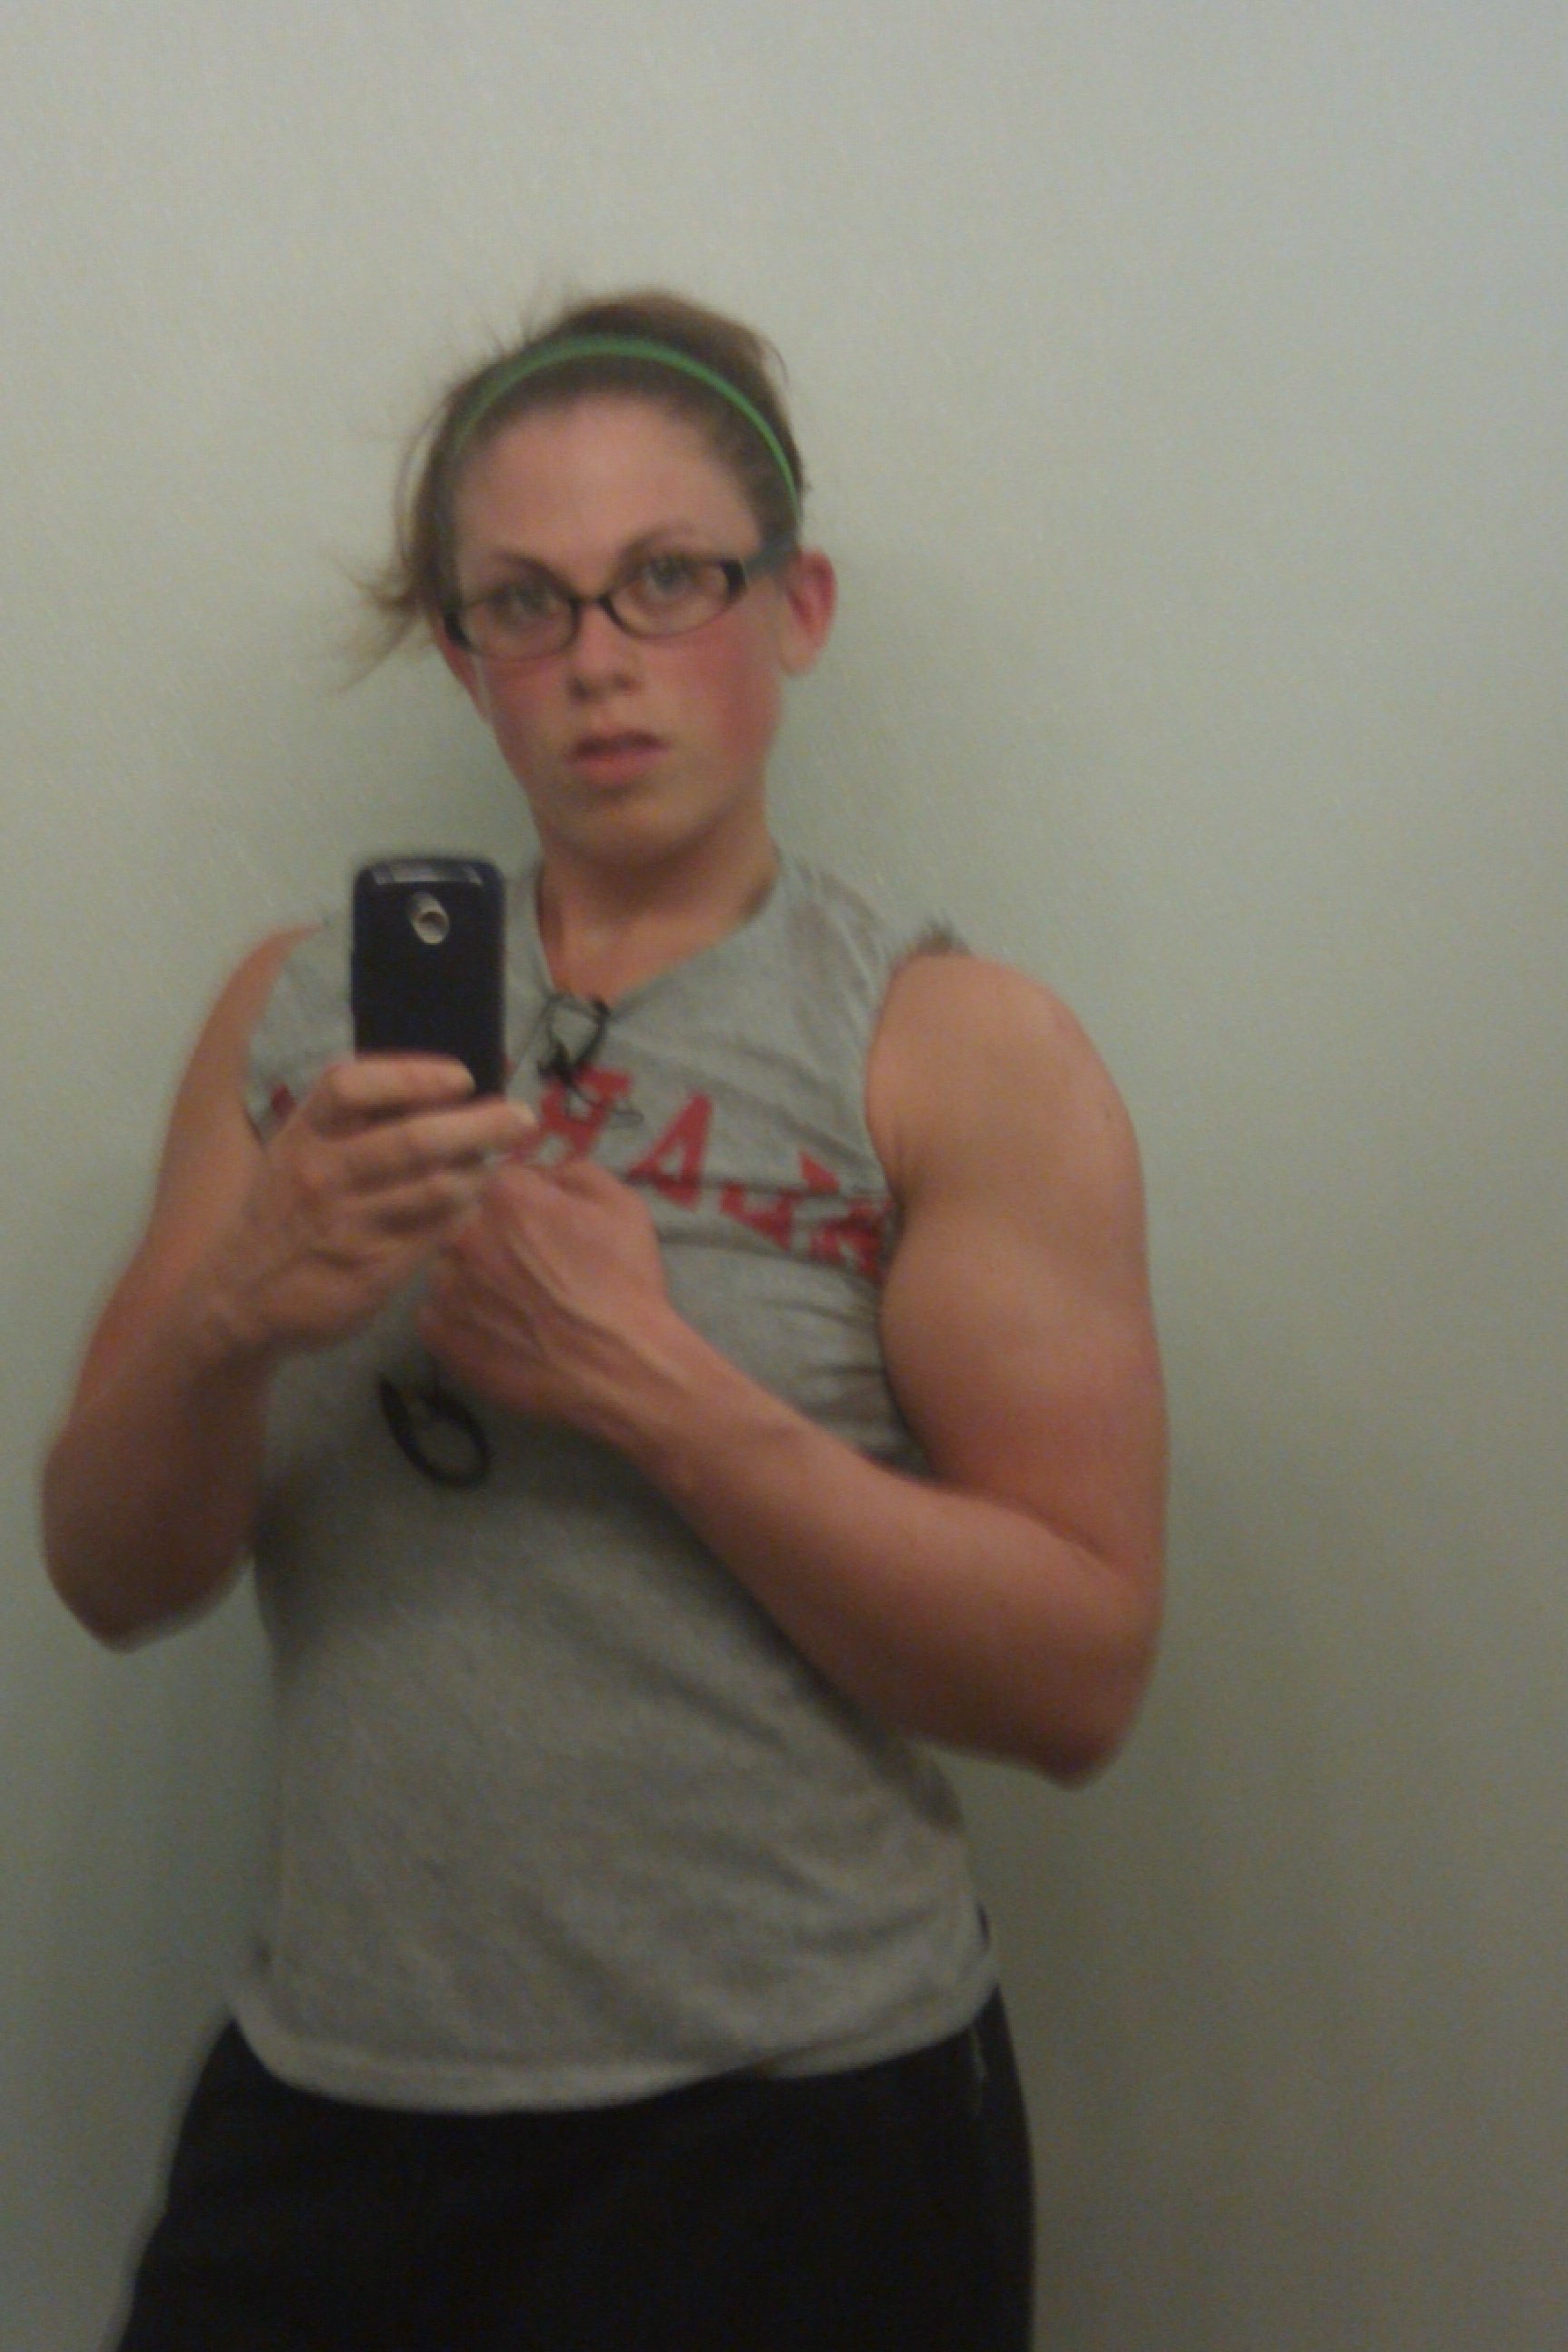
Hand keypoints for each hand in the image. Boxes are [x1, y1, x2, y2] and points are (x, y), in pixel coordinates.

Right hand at [204, 1058, 535, 1360]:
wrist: (238, 1299)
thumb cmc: (283, 1213)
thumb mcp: (295, 1154)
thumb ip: (348, 1124)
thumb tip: (436, 1090)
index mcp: (302, 1136)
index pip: (351, 1086)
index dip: (412, 1074)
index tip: (461, 1076)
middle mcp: (322, 1175)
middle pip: (412, 1138)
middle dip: (480, 1123)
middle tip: (522, 1116)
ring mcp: (347, 1225)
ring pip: (434, 1188)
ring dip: (479, 1171)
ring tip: (499, 1161)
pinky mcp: (371, 1270)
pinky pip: (435, 1233)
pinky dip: (463, 1213)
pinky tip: (473, 1203)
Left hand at [418, 1157, 673, 1430]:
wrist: (619, 1366)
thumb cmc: (626, 1282)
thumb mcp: (621, 1205)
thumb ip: (573, 1171)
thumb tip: (540, 1172)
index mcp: (504, 1195)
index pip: (498, 1180)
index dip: (523, 1201)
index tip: (542, 1224)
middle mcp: (462, 1233)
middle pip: (464, 1221)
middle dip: (492, 1237)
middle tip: (527, 1268)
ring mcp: (444, 1286)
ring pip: (446, 1267)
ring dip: (470, 1277)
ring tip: (511, 1304)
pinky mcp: (437, 1334)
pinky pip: (434, 1313)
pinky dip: (458, 1318)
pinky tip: (493, 1329)